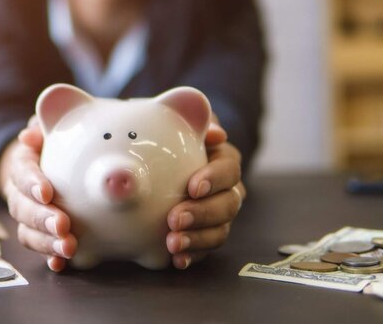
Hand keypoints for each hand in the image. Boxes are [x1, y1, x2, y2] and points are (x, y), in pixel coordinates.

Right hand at [0, 116, 76, 271]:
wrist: (45, 165)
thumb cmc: (53, 144)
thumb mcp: (49, 129)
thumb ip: (42, 126)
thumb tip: (30, 134)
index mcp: (23, 164)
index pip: (21, 172)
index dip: (31, 183)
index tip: (47, 192)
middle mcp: (19, 193)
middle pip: (22, 207)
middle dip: (41, 218)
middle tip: (63, 225)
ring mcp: (27, 215)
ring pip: (27, 231)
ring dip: (46, 242)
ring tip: (68, 247)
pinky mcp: (39, 233)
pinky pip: (39, 247)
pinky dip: (49, 257)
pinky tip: (61, 263)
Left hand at [165, 117, 244, 268]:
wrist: (154, 160)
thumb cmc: (169, 138)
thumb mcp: (176, 123)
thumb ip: (194, 122)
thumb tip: (216, 132)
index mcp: (222, 160)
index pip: (229, 168)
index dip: (214, 178)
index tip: (192, 187)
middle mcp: (226, 189)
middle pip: (228, 204)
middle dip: (203, 214)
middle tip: (175, 219)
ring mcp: (216, 214)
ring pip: (220, 230)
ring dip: (198, 239)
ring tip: (173, 244)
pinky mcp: (203, 234)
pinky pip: (204, 248)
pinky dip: (192, 255)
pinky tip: (176, 260)